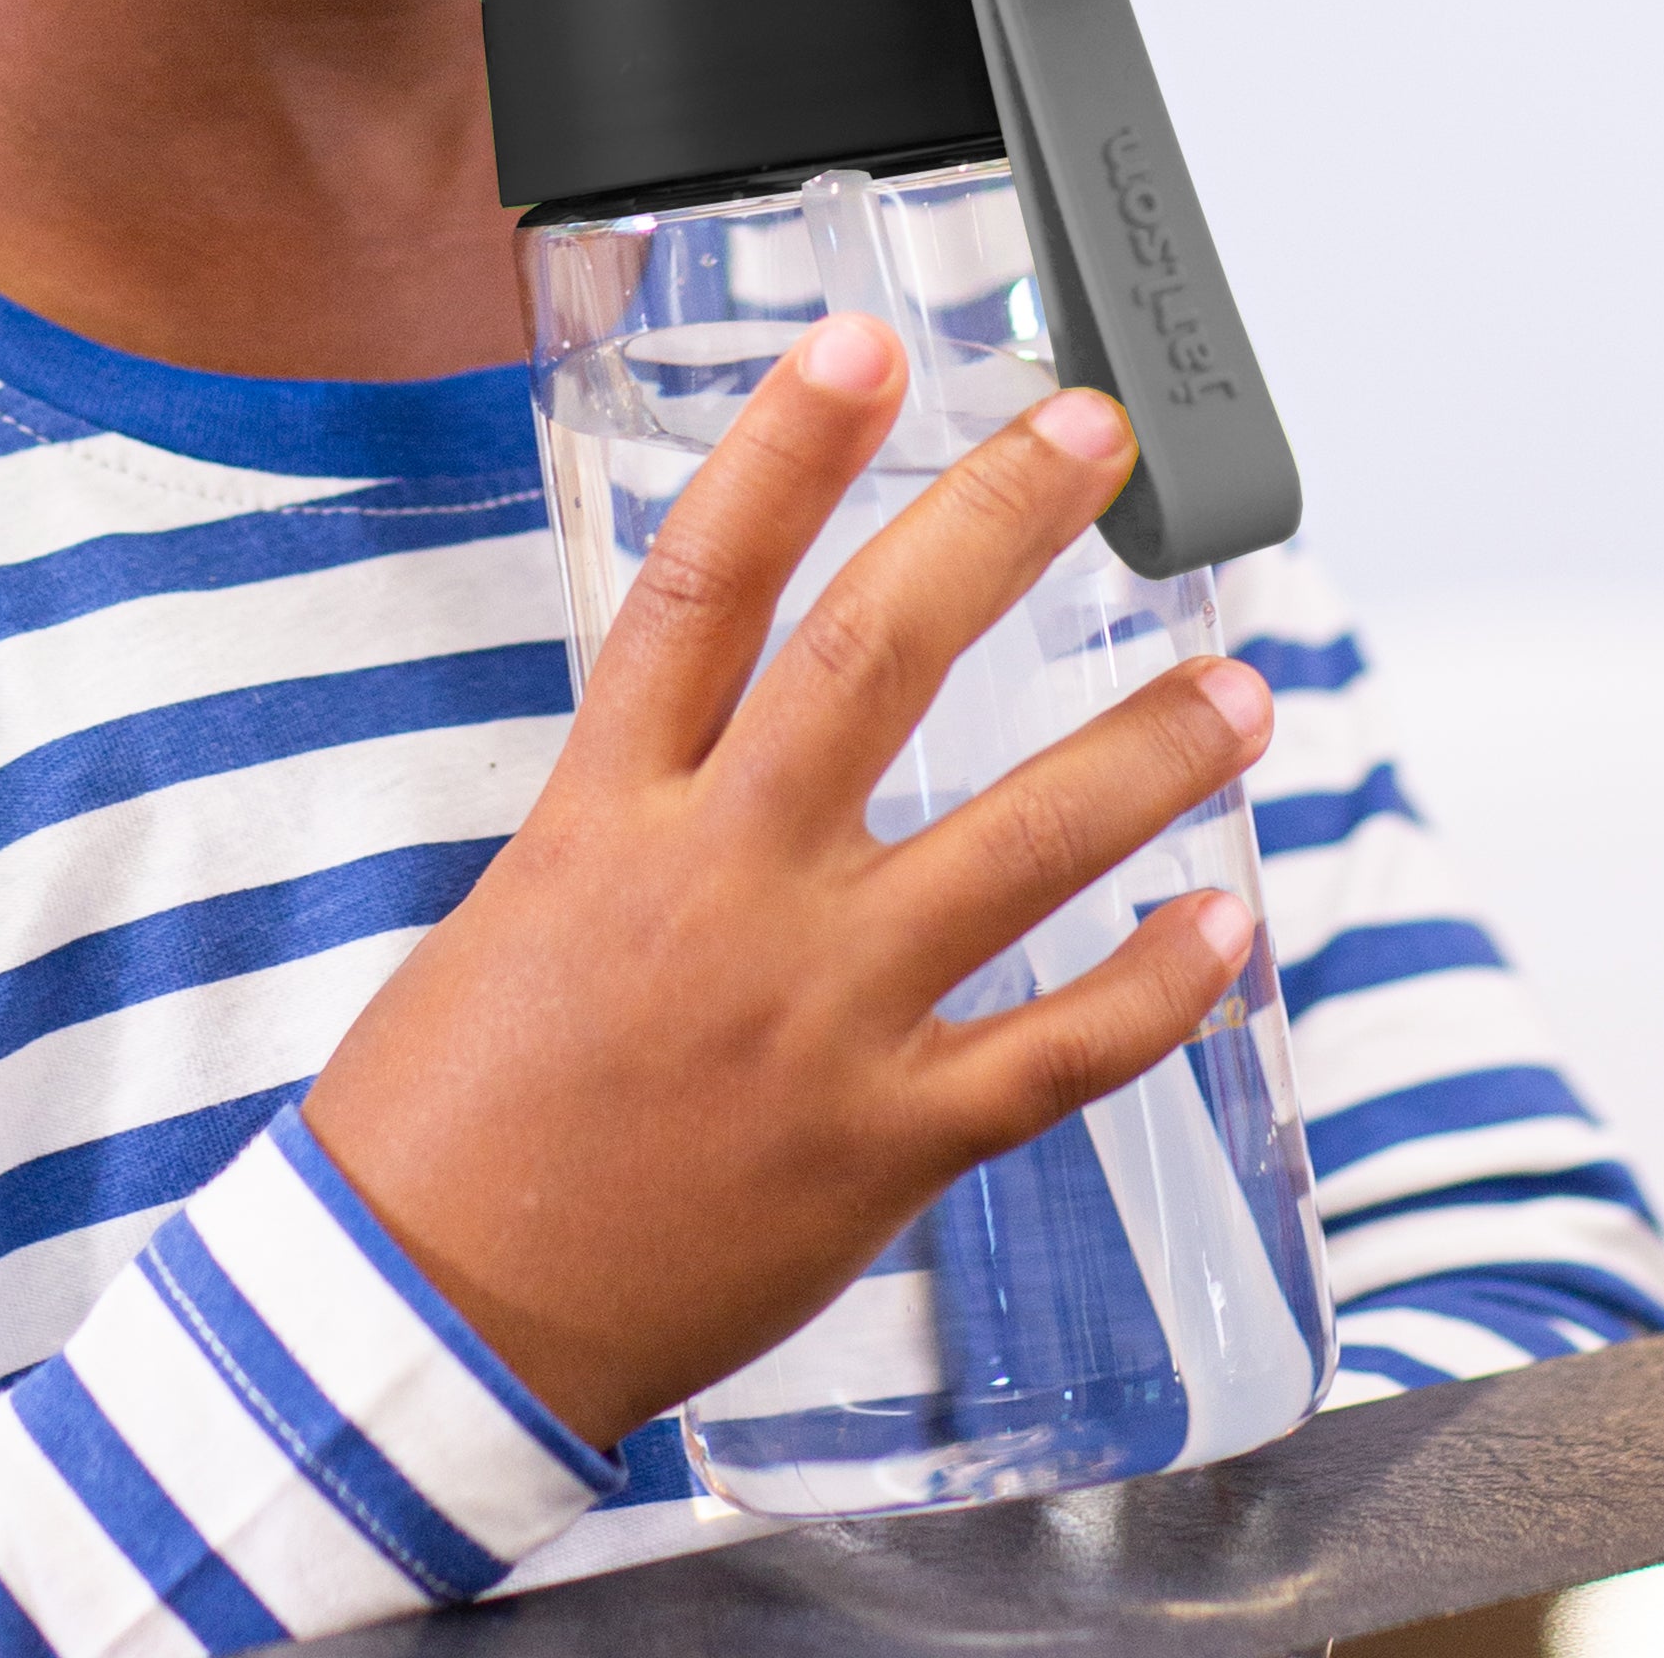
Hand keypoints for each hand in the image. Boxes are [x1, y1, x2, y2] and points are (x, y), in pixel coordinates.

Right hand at [300, 314, 1274, 1448]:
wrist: (423, 1322)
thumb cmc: (449, 1114)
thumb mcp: (521, 899)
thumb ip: (647, 807)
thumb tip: (736, 734)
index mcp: (606, 812)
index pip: (705, 583)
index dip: (787, 447)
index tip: (866, 341)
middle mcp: (721, 888)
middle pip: (878, 659)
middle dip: (998, 525)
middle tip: (1095, 436)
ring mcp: (813, 1014)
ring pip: (1018, 848)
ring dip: (1144, 751)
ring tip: (1239, 684)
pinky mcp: (880, 1145)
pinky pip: (1055, 1052)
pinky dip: (1158, 986)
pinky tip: (1226, 923)